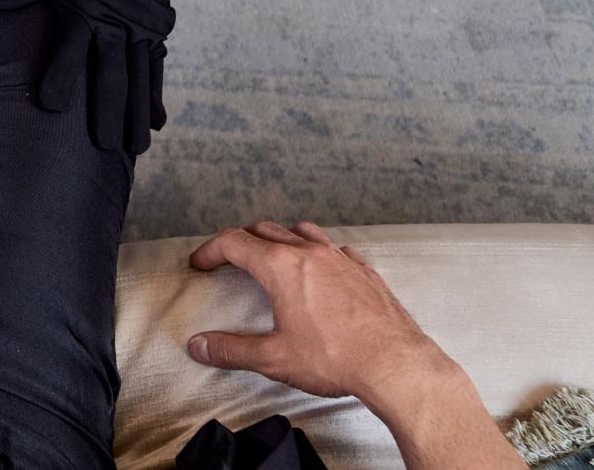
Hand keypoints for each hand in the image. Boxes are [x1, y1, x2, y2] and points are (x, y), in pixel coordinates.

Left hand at [0, 0, 228, 151]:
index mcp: (87, 10)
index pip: (70, 51)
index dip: (61, 77)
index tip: (50, 107)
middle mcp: (117, 25)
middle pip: (112, 75)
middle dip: (108, 112)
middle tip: (104, 147)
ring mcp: (141, 29)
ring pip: (139, 79)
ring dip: (135, 115)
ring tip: (134, 150)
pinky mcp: (156, 29)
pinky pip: (157, 69)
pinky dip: (156, 96)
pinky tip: (157, 122)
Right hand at [185, 221, 528, 469]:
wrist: (395, 363)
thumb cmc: (335, 358)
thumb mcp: (274, 359)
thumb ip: (231, 350)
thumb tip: (198, 346)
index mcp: (281, 266)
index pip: (234, 242)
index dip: (211, 250)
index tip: (200, 264)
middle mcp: (309, 252)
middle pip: (265, 229)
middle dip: (241, 241)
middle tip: (229, 259)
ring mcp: (341, 258)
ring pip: (302, 231)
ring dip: (280, 238)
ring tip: (273, 256)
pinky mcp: (365, 271)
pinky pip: (336, 249)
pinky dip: (319, 252)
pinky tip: (322, 270)